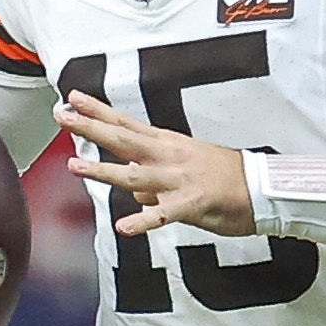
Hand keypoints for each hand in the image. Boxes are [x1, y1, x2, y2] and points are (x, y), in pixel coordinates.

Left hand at [55, 90, 253, 237]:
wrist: (264, 189)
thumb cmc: (226, 179)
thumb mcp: (186, 170)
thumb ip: (155, 180)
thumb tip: (133, 192)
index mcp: (169, 144)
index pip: (127, 124)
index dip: (99, 112)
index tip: (73, 98)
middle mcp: (170, 156)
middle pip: (124, 139)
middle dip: (91, 128)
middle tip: (61, 116)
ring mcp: (180, 179)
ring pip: (136, 174)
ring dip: (104, 170)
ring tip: (75, 166)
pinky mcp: (192, 203)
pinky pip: (163, 215)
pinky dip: (143, 220)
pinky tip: (124, 227)